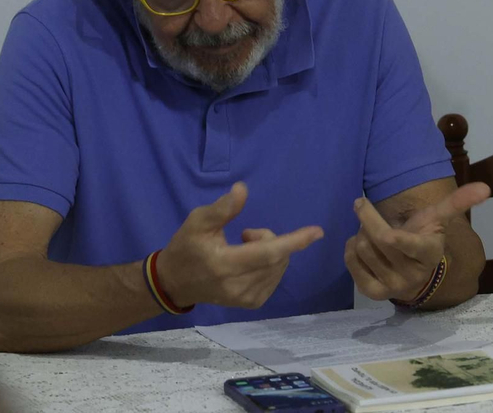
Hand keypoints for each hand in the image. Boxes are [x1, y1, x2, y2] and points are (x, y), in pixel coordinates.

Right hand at [156, 182, 323, 309]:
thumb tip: (243, 189)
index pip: (267, 253)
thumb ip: (222, 208)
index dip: (294, 242)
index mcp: (224, 264)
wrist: (175, 282)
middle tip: (247, 233)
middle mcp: (237, 286)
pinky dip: (271, 265)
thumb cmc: (186, 247)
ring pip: (279, 268)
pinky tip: (250, 263)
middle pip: (277, 258)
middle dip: (271, 238)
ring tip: (244, 248)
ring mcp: (245, 298)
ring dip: (271, 251)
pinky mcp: (250, 303)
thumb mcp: (198, 222)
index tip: (317, 232)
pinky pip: (275, 278)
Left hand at [344, 182, 490, 301]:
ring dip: (360, 232)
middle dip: (369, 218)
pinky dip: (350, 248)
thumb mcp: (439, 219)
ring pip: (363, 248)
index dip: (397, 237)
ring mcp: (392, 286)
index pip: (411, 245)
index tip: (385, 229)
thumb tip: (486, 188)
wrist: (415, 274)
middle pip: (379, 238)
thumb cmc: (425, 238)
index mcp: (430, 253)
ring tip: (370, 231)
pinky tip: (360, 244)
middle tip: (365, 209)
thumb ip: (459, 202)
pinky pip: (352, 263)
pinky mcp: (374, 293)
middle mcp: (412, 274)